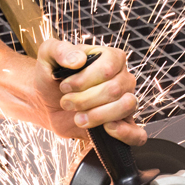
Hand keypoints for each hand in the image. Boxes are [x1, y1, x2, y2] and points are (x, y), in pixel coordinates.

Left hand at [33, 39, 147, 145]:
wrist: (47, 102)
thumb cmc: (51, 76)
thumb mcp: (48, 56)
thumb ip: (60, 51)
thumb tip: (79, 60)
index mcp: (111, 57)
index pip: (108, 68)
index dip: (84, 80)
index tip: (64, 85)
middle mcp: (123, 78)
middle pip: (114, 89)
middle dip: (84, 99)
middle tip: (66, 102)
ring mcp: (125, 102)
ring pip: (126, 107)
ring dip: (96, 115)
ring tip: (77, 117)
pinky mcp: (122, 125)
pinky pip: (137, 133)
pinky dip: (125, 133)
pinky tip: (107, 129)